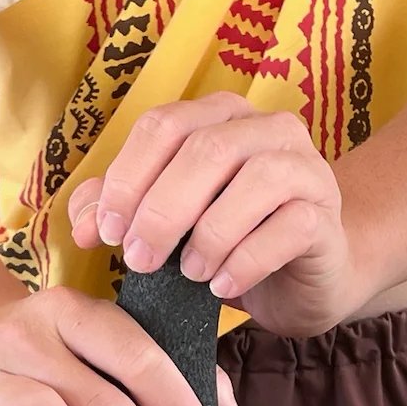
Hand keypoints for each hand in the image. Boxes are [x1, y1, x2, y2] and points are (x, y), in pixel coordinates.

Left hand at [67, 92, 367, 337]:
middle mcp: (267, 128)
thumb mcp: (170, 225)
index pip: (162, 126)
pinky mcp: (325, 214)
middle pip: (204, 150)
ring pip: (255, 179)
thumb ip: (123, 210)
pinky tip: (222, 288)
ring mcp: (305, 167)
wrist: (304, 278)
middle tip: (138, 261)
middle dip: (161, 211)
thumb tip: (82, 224)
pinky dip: (246, 261)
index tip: (106, 232)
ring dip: (209, 234)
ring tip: (187, 275)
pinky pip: (288, 226)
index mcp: (219, 117)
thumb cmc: (230, 243)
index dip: (127, 178)